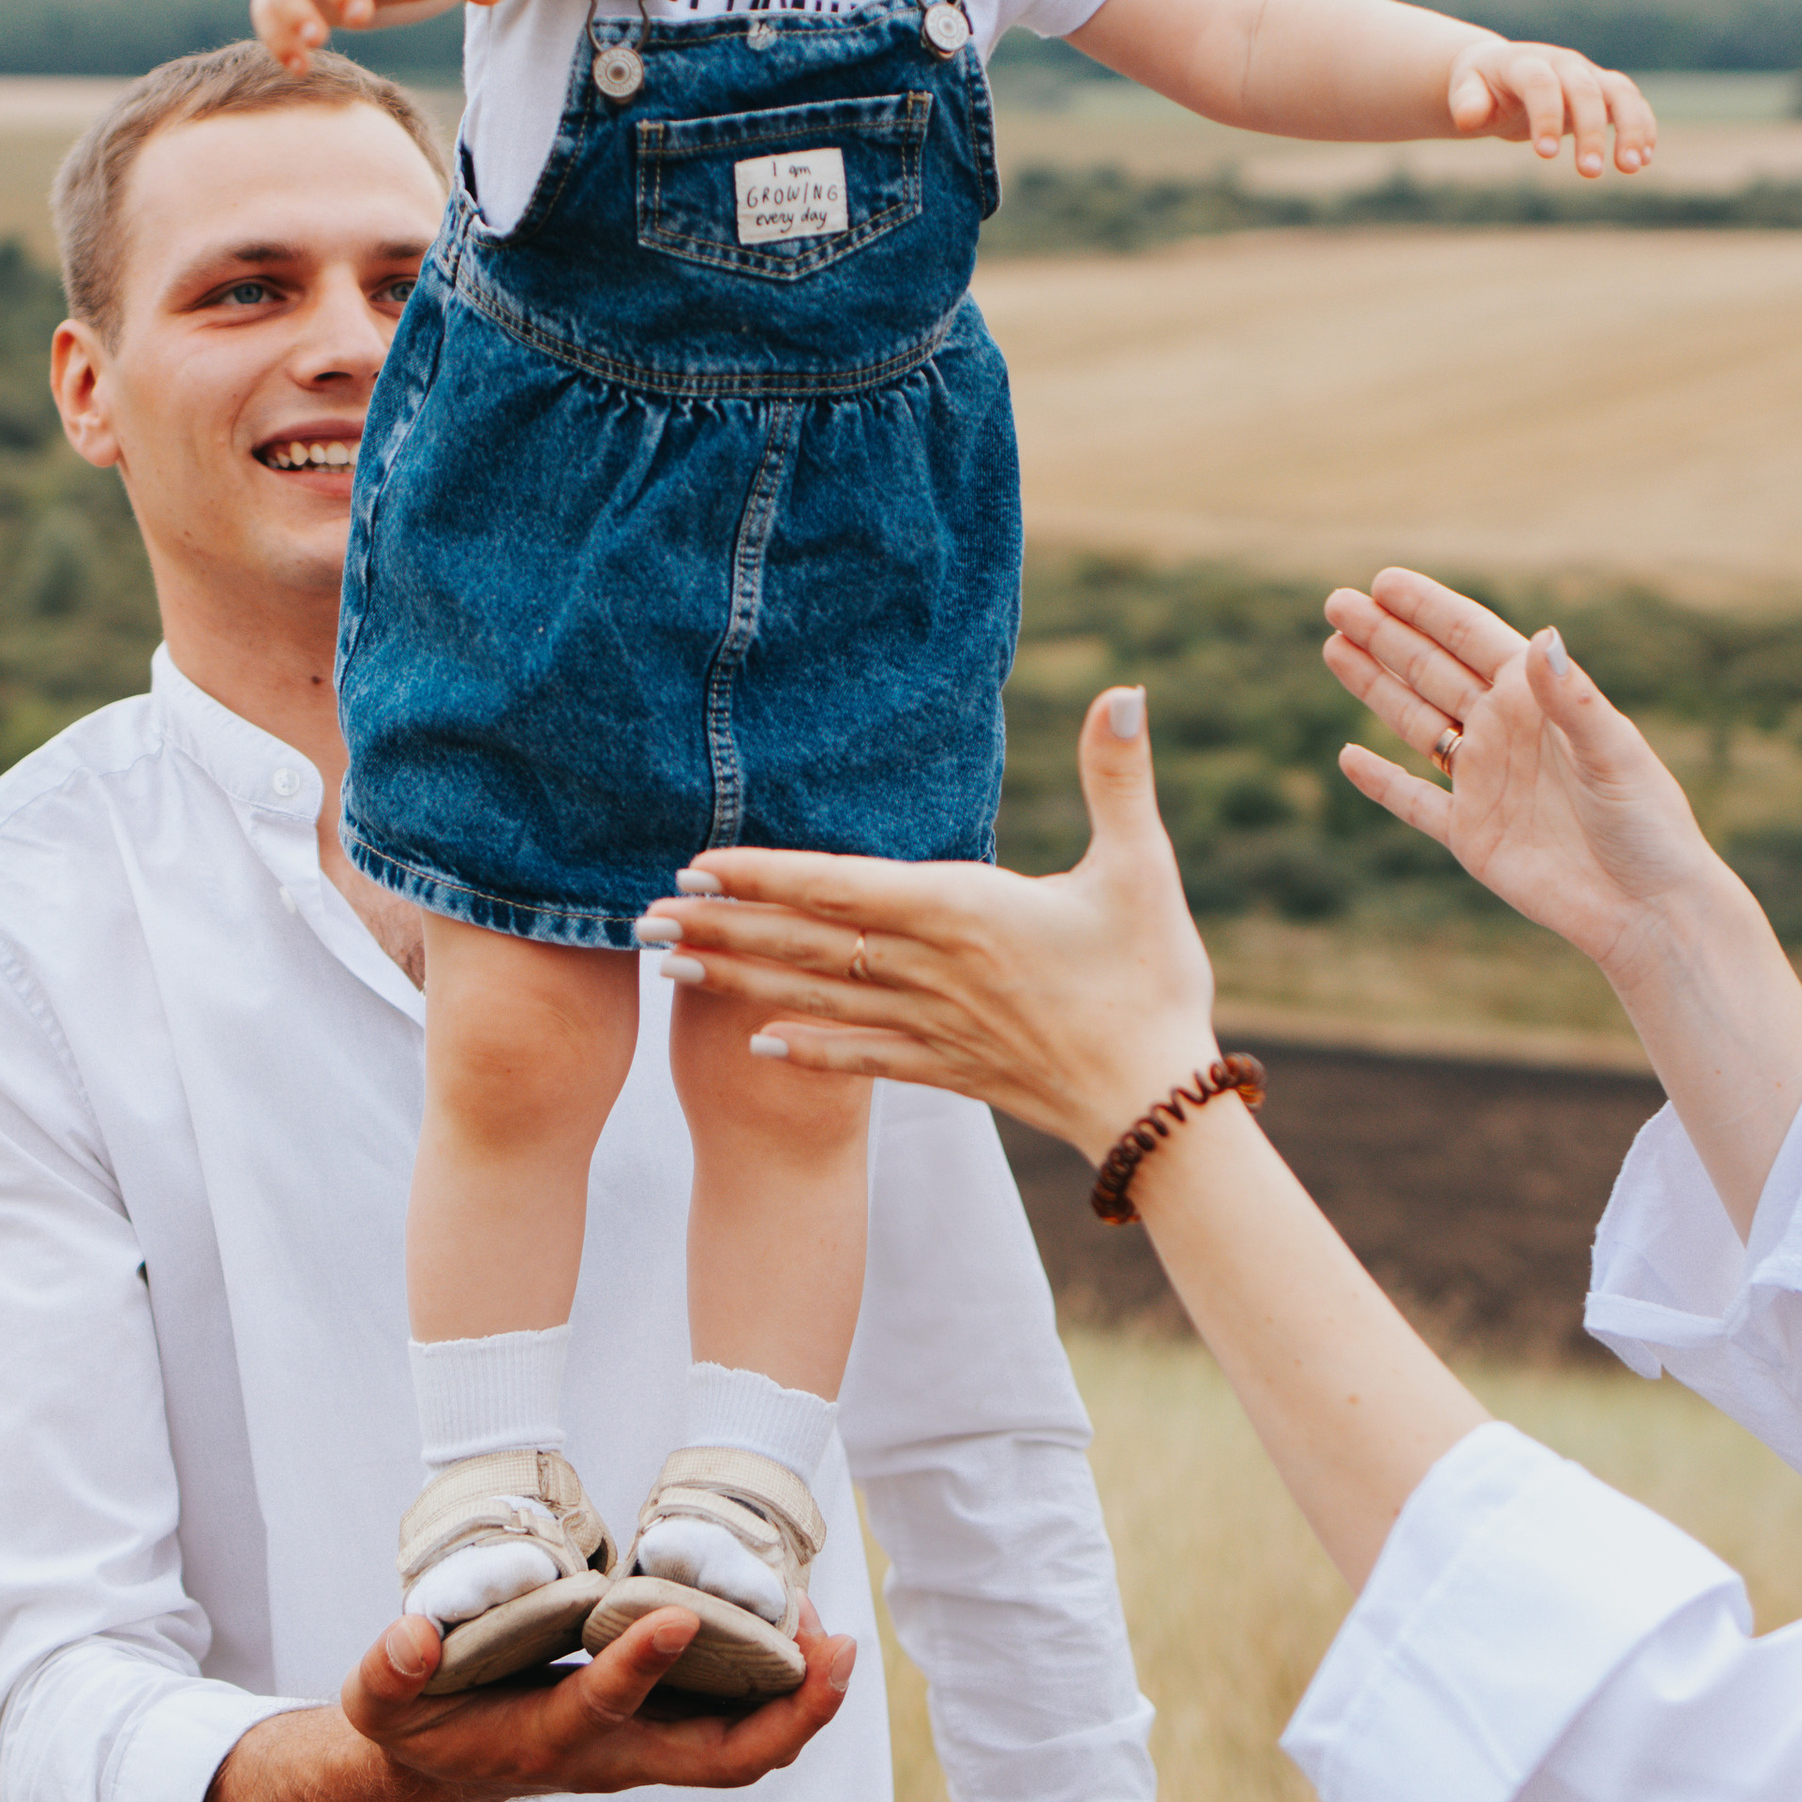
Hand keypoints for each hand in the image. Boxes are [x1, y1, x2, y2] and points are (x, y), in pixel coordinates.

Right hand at [181, 1602, 854, 1801]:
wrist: (434, 1776)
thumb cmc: (415, 1727)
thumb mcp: (378, 1700)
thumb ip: (392, 1667)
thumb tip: (415, 1635)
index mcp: (545, 1744)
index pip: (602, 1712)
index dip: (641, 1667)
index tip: (680, 1611)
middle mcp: (611, 1759)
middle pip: (719, 1759)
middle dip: (786, 1715)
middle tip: (835, 1649)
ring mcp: (642, 1753)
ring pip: (742, 1750)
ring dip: (798, 1703)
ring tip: (836, 1634)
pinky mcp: (656, 1734)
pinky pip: (736, 1728)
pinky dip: (781, 1691)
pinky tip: (801, 1629)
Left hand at [635, 691, 1218, 1159]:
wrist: (1158, 1110)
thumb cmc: (1152, 983)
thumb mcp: (1141, 868)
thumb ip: (1118, 778)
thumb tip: (1126, 691)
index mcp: (963, 912)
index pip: (841, 886)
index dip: (764, 874)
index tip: (697, 862)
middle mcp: (930, 971)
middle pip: (807, 943)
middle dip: (723, 926)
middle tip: (643, 915)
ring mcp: (933, 1027)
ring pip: (816, 1000)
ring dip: (739, 982)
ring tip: (670, 968)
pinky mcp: (949, 1070)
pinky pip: (861, 1058)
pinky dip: (806, 1050)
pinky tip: (754, 1045)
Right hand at [1321, 568, 1727, 974]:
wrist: (1649, 909)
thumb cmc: (1648, 824)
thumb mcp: (1615, 753)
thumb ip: (1571, 698)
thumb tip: (1542, 635)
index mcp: (1537, 700)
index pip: (1471, 639)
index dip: (1427, 609)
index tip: (1383, 583)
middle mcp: (1505, 731)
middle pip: (1431, 671)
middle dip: (1385, 636)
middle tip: (1336, 601)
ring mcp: (1484, 782)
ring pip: (1415, 722)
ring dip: (1375, 687)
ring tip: (1333, 648)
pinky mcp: (1472, 835)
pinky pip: (1415, 802)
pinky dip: (1382, 782)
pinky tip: (1350, 758)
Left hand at [1446, 38, 1654, 177]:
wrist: (1503, 72)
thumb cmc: (1481, 86)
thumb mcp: (1465, 90)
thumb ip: (1466, 102)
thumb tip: (1468, 118)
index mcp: (1524, 62)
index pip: (1540, 83)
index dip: (1545, 116)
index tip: (1545, 156)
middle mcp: (1562, 63)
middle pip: (1584, 90)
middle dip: (1591, 131)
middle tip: (1590, 173)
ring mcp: (1587, 75)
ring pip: (1621, 92)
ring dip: (1631, 128)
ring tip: (1631, 167)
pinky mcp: (1604, 90)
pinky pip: (1632, 104)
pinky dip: (1643, 127)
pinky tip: (1643, 160)